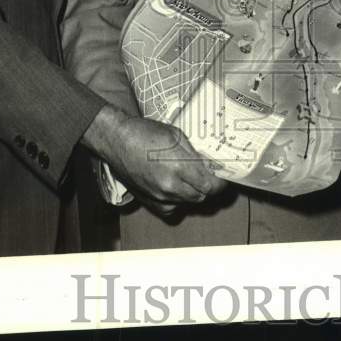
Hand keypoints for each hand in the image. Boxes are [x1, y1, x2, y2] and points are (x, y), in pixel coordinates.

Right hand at [82, 105, 226, 217]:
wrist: (117, 141)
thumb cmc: (144, 133)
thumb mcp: (176, 135)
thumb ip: (194, 154)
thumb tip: (210, 164)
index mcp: (178, 167)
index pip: (209, 185)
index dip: (220, 183)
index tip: (224, 178)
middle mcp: (169, 186)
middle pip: (200, 196)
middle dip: (209, 187)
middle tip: (211, 177)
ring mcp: (157, 196)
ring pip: (187, 202)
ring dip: (194, 193)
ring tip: (193, 179)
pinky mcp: (148, 201)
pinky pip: (171, 208)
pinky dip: (178, 200)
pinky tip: (177, 187)